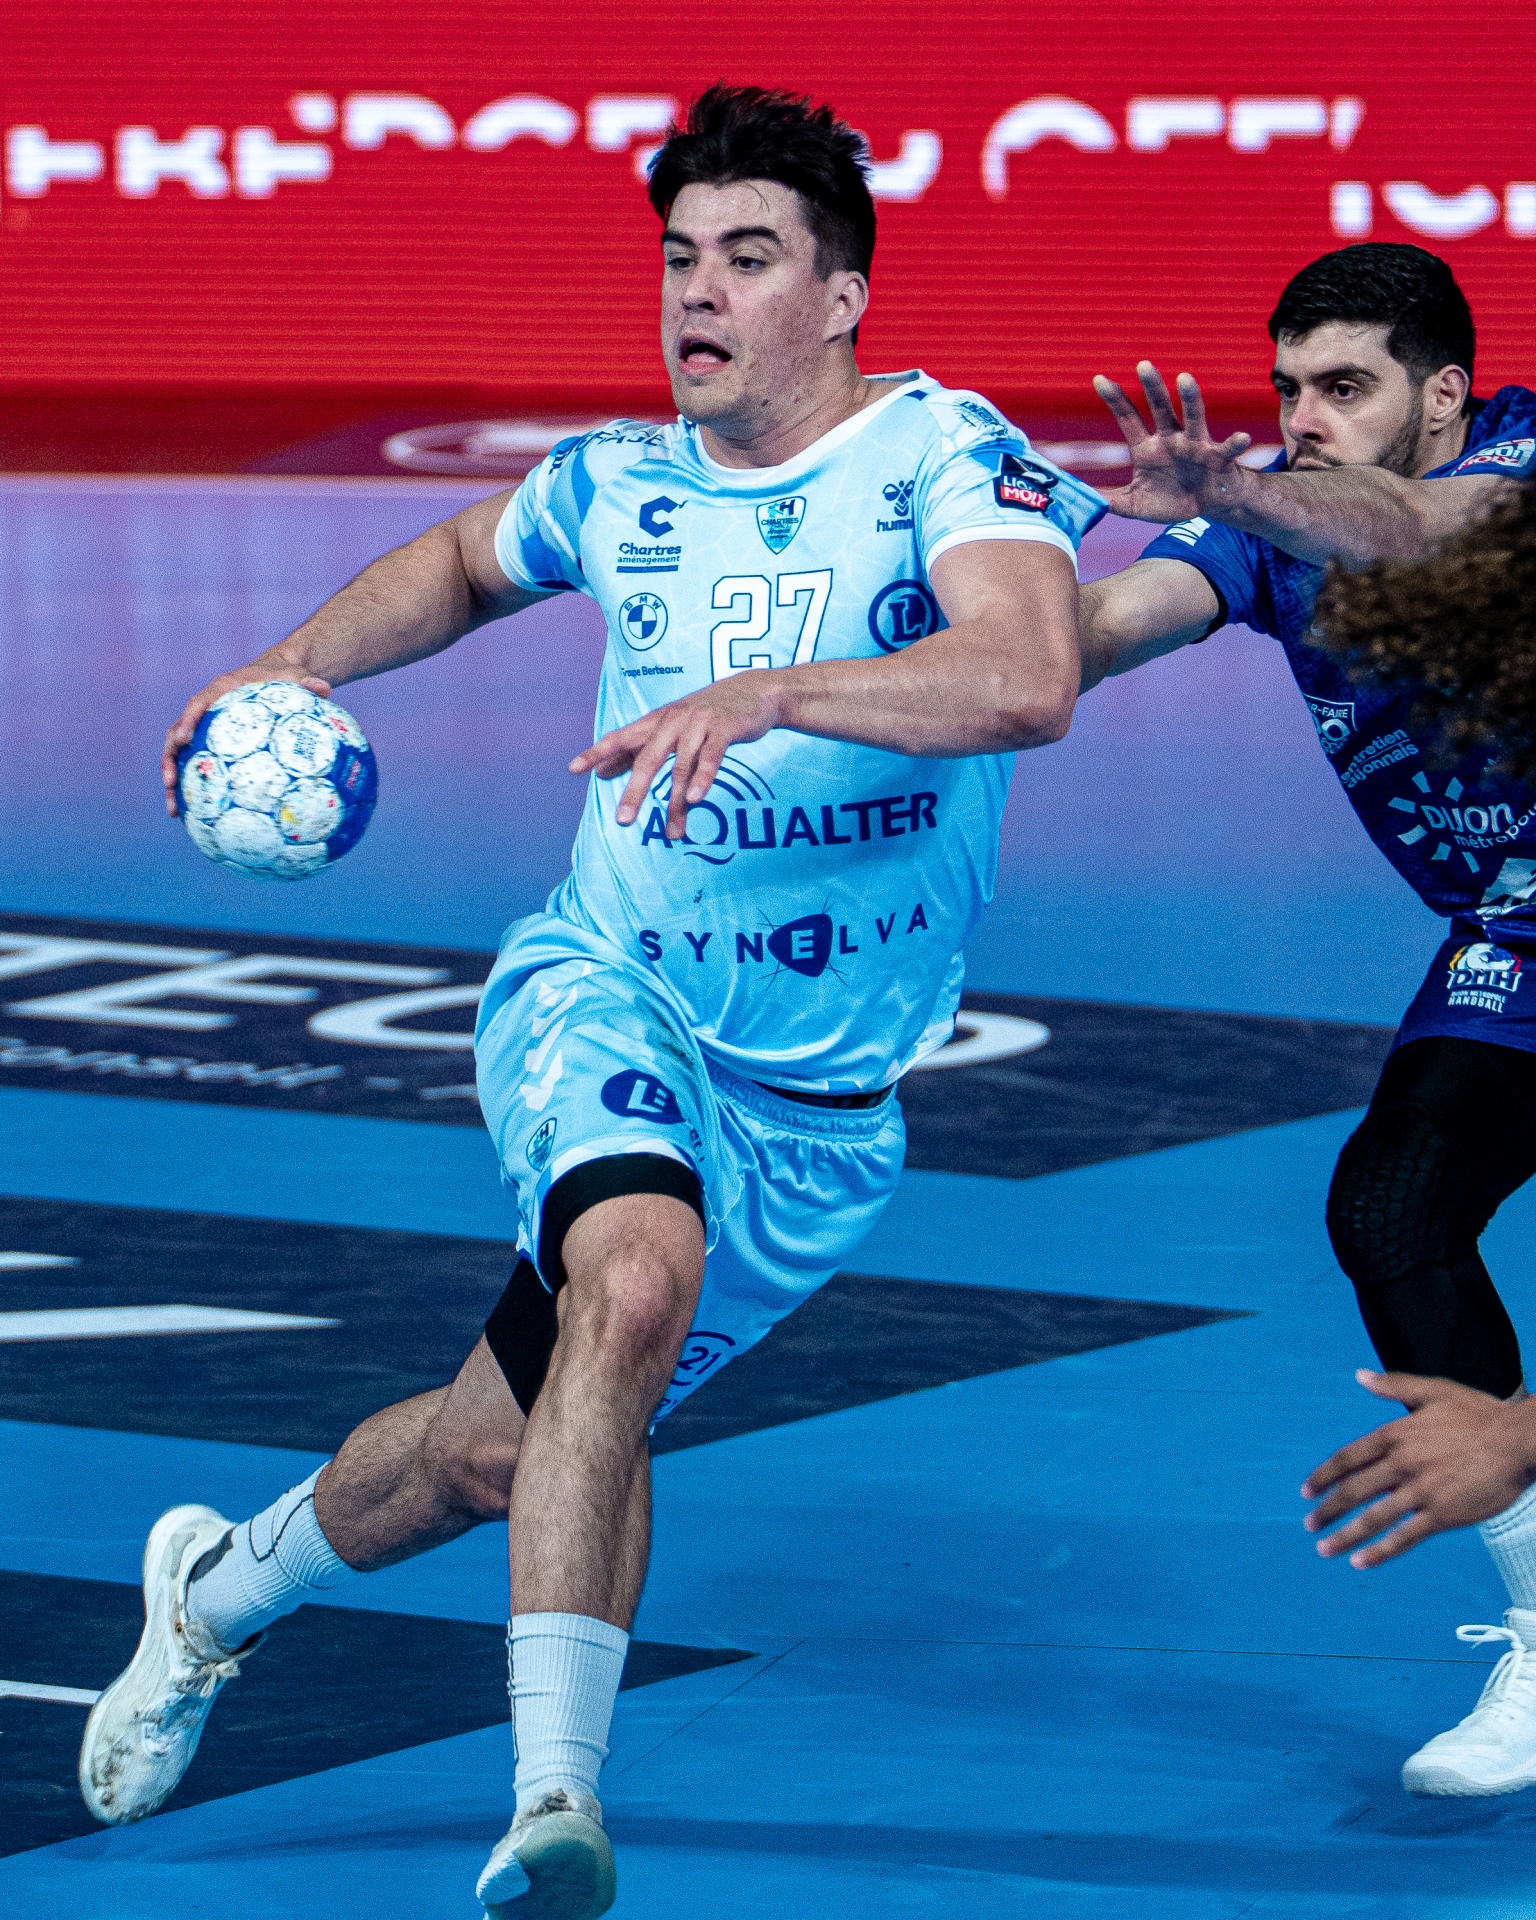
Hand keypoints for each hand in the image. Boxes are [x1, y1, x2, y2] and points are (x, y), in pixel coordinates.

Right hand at [161, 666, 331, 815]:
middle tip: (170, 784)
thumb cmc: (281, 676)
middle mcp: (204, 710)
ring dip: (174, 783)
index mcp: (218, 691)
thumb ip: (307, 681)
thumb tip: (326, 689)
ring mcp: (204, 730)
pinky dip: (196, 789)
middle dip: (169, 760)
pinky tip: (199, 817)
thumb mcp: (294, 676)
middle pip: (176, 736)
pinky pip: (200, 767)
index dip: (185, 722)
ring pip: (180, 757)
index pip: (196, 706)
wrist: (273, 674)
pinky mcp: (210, 745)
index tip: (182, 739)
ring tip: (174, 812)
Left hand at [570, 672, 784, 839]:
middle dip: (635, 791)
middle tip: (623, 821)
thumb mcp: (669, 728)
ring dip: (676, 801)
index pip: (621, 737)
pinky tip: (696, 798)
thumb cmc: (707, 715)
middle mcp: (673, 720)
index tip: (574, 769)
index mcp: (656, 721)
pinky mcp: (724, 729)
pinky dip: (703, 778)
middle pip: (648, 758)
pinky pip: (711, 757)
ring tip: (672, 832)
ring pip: (681, 766)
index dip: (597, 752)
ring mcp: (698, 724)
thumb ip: (637, 750)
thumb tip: (601, 773)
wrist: (755, 692)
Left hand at [1093, 363, 1253, 523]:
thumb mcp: (1134, 505)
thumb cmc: (1170, 500)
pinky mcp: (1217, 459)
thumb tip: (1082, 500)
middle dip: (1152, 387)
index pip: (1128, 418)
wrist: (1205, 507)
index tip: (1098, 378)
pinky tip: (1242, 438)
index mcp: (1147, 448)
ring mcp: (1195, 446)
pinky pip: (1227, 450)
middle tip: (1143, 364)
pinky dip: (1234, 443)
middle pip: (1160, 407)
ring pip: (1193, 417)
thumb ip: (1109, 501)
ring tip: (1184, 378)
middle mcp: (1170, 440)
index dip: (1114, 399)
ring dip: (1189, 398)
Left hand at [1302, 1370, 1535, 1567]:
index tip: (1307, 1491)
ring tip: (1324, 1549)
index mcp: (1395, 1434)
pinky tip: (1361, 1562)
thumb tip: (1360, 1376)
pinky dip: (1381, 1551)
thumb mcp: (1434, 1391)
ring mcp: (1421, 1491)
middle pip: (1353, 1491)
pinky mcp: (1442, 1515)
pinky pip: (1404, 1537)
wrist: (1518, 1442)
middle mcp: (1402, 1463)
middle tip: (1309, 1524)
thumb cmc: (1479, 1414)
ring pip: (1373, 1518)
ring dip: (1345, 1536)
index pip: (1348, 1458)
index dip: (1324, 1476)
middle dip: (1327, 1510)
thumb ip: (1393, 1386)